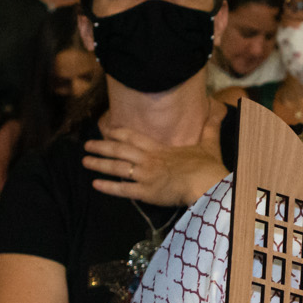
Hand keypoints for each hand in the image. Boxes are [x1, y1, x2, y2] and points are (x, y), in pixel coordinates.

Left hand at [84, 120, 225, 206]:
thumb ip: (209, 127)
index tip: (105, 129)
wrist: (206, 182)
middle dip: (101, 146)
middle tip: (86, 145)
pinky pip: (123, 189)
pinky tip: (95, 184)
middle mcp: (148, 159)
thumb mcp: (208, 143)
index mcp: (160, 148)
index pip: (134, 137)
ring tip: (85, 161)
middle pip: (120, 150)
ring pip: (117, 167)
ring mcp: (145, 176)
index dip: (118, 132)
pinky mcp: (145, 192)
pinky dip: (108, 187)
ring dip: (99, 164)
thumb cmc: (207, 165)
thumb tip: (218, 110)